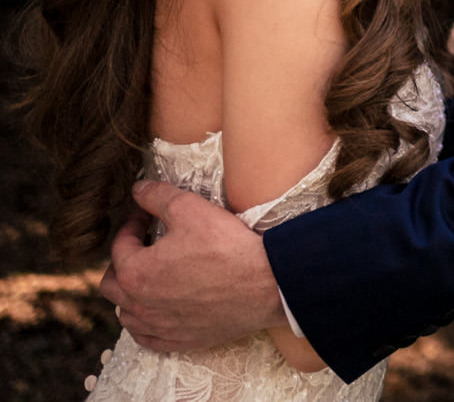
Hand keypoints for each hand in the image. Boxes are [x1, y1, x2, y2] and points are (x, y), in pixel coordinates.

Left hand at [100, 182, 283, 352]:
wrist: (265, 286)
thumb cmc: (227, 248)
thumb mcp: (192, 209)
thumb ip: (158, 197)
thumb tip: (138, 189)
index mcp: (135, 272)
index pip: (120, 245)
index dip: (132, 225)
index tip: (146, 215)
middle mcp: (138, 305)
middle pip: (111, 284)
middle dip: (122, 262)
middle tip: (143, 247)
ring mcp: (157, 327)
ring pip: (126, 313)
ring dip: (130, 295)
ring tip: (150, 278)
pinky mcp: (177, 341)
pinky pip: (146, 337)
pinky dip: (146, 323)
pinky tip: (159, 310)